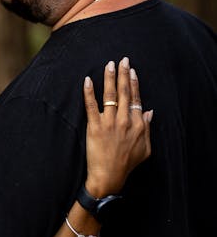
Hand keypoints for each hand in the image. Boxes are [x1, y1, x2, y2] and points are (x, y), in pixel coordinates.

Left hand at [83, 57, 151, 196]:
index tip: (132, 71)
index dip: (134, 83)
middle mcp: (124, 121)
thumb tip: (149, 112)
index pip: (135, 99)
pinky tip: (88, 80)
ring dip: (109, 78)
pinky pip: (91, 105)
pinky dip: (89, 92)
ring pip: (110, 95)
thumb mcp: (145, 149)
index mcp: (137, 125)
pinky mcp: (94, 127)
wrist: (109, 177)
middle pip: (124, 93)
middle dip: (123, 74)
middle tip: (122, 60)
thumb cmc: (127, 164)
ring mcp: (109, 123)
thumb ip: (147, 129)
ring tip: (108, 64)